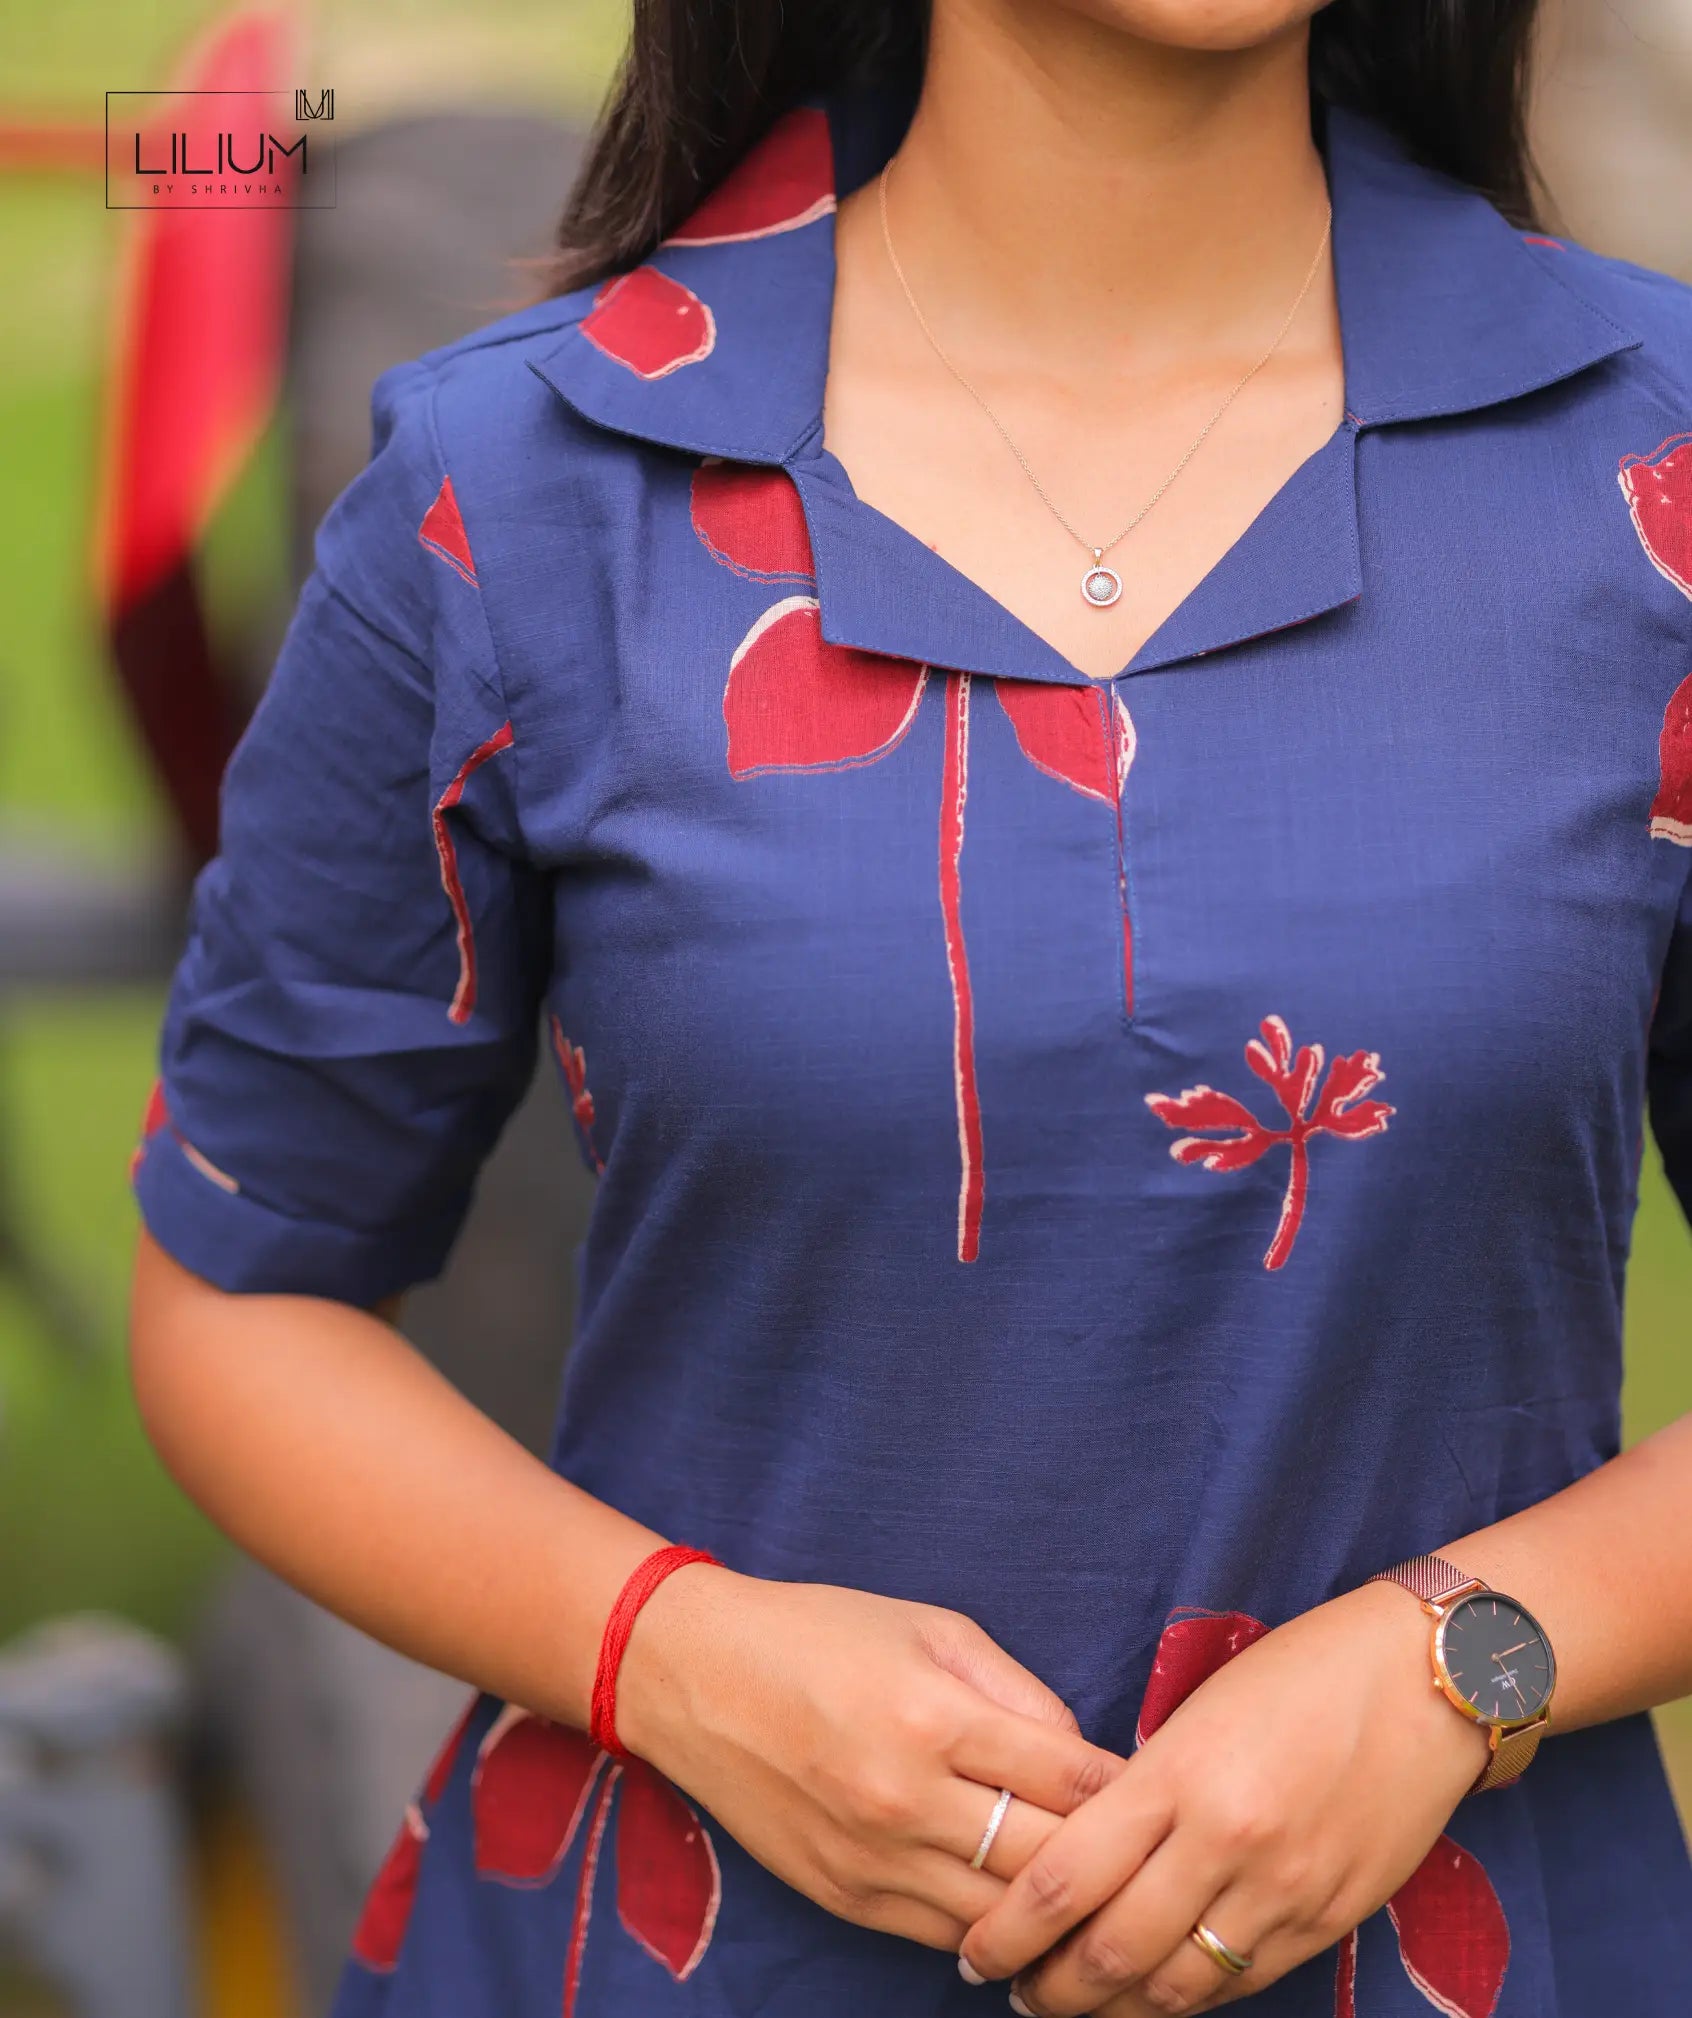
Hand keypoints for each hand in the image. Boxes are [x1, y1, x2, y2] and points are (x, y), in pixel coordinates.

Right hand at [616, 1567, 1125, 1947]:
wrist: (695, 1676)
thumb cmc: (821, 1634)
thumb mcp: (930, 1625)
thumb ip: (1017, 1692)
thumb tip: (1081, 1756)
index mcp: (934, 1717)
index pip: (1071, 1778)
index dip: (1128, 1788)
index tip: (1161, 1788)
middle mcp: (905, 1799)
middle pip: (1048, 1862)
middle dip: (1110, 1862)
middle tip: (1152, 1856)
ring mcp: (872, 1860)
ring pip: (1003, 1919)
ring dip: (1058, 1913)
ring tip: (1104, 1901)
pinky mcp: (844, 1898)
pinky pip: (945, 1936)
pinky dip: (993, 1927)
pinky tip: (1025, 1913)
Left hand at [959, 1581, 1490, 2013]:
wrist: (1424, 1679)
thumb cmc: (1298, 1672)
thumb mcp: (1196, 1713)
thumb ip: (1142, 1789)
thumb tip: (1082, 1854)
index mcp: (1177, 1776)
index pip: (1066, 1878)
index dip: (1008, 1930)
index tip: (975, 1949)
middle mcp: (1225, 1841)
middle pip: (1111, 1951)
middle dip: (1049, 1988)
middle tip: (1013, 1991)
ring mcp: (1282, 1888)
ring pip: (1175, 1985)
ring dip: (1112, 2010)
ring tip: (1074, 2005)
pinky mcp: (1329, 1917)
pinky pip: (1241, 1982)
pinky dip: (1187, 1998)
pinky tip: (1155, 1995)